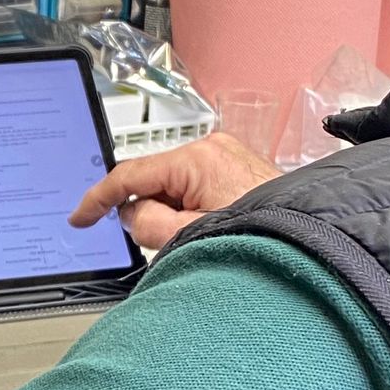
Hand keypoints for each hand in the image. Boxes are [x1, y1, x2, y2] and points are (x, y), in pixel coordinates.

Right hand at [69, 126, 274, 250]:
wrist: (309, 240)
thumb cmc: (264, 236)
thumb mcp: (189, 236)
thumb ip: (148, 223)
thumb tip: (131, 213)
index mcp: (197, 159)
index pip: (130, 174)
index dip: (98, 198)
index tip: (80, 217)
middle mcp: (212, 149)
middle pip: (153, 181)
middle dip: (148, 211)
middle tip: (165, 241)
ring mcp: (226, 156)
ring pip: (174, 188)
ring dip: (173, 214)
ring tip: (201, 237)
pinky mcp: (236, 169)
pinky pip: (195, 190)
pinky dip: (190, 211)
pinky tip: (210, 229)